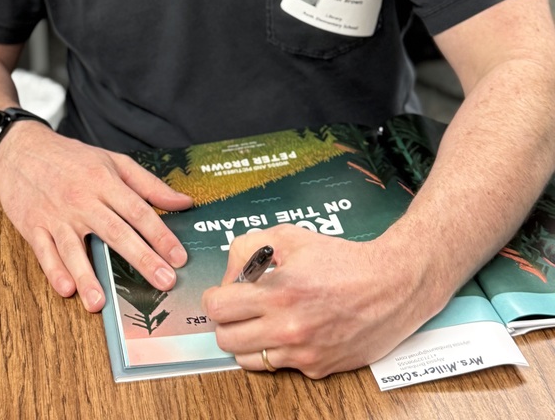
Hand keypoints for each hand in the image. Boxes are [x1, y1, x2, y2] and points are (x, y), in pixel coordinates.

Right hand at [0, 124, 192, 311]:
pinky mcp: (33, 226)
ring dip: (88, 276)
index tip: (179, 257)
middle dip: (141, 259)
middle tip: (163, 282)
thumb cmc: (71, 157)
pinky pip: (45, 252)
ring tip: (101, 303)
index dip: (161, 235)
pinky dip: (54, 271)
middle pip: (115, 232)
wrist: (21, 150)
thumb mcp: (112, 161)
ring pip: (74, 249)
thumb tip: (183, 202)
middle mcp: (82, 199)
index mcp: (104, 181)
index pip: (138, 211)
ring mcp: (56, 215)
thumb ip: (148, 184)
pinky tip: (66, 289)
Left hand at [202, 224, 439, 377]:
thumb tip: (232, 271)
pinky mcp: (318, 369)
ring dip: (247, 340)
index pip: (218, 308)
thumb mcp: (292, 237)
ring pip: (248, 360)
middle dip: (226, 321)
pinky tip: (292, 330)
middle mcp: (288, 328)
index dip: (214, 298)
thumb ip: (251, 248)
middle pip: (226, 339)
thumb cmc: (344, 259)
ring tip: (261, 320)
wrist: (392, 286)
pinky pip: (281, 366)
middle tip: (239, 308)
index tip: (221, 293)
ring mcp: (303, 353)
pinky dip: (279, 350)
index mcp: (278, 292)